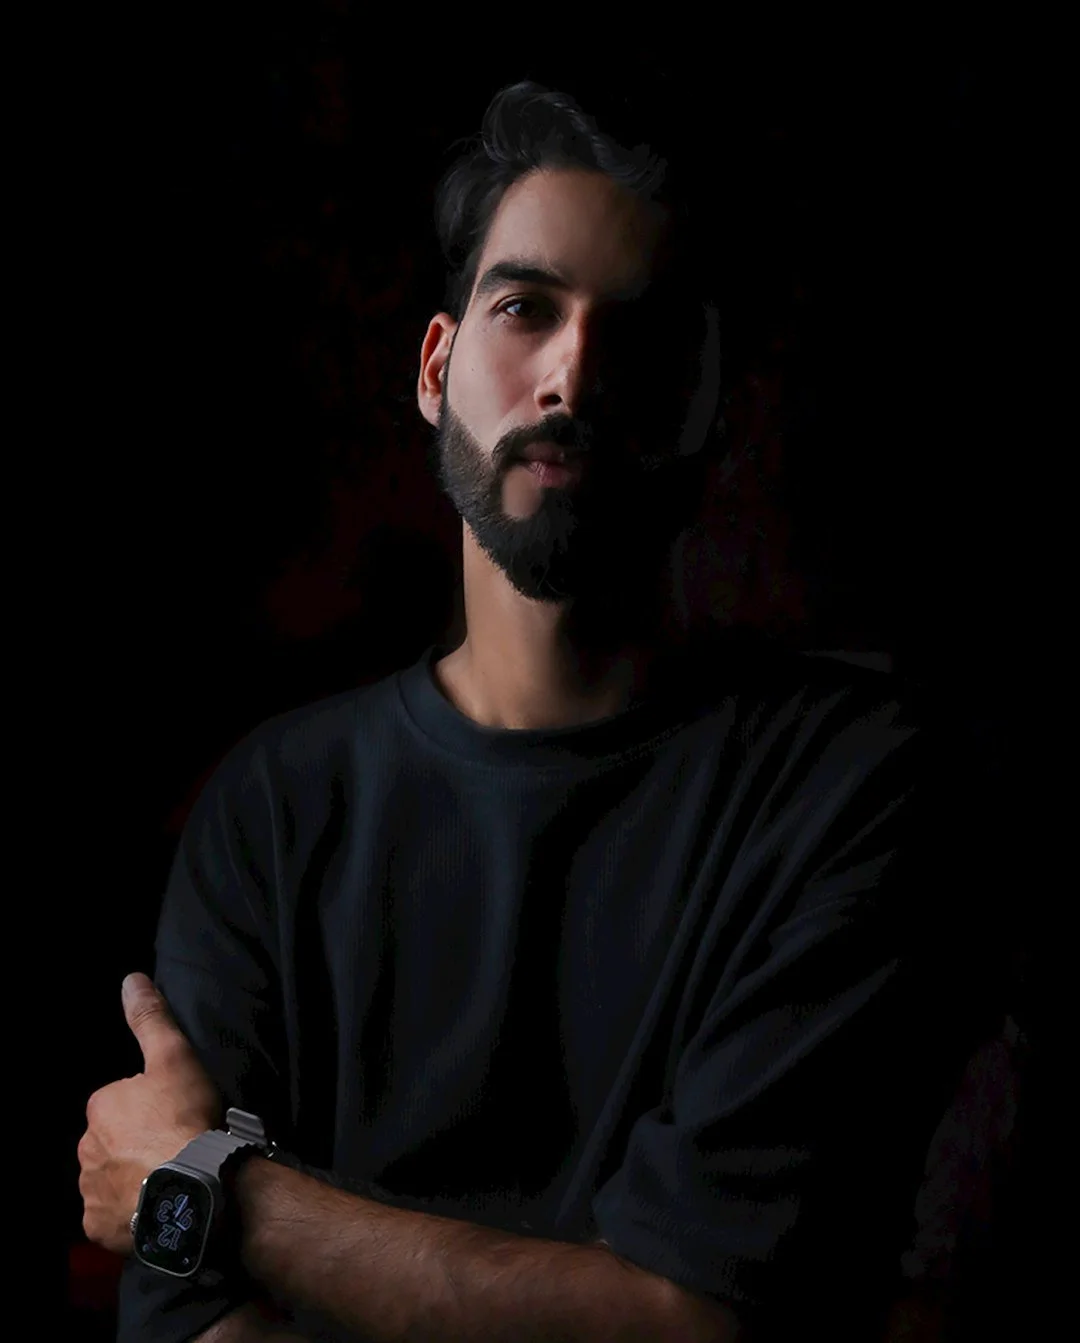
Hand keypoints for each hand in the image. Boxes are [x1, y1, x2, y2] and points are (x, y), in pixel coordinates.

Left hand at [78, 972, 221, 1255]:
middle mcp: (86, 1149)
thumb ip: (151, 1020)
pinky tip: (157, 1208)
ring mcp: (90, 1191)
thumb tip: (131, 979)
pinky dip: (129, 1213)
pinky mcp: (99, 1227)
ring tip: (170, 1180)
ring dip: (133, 1179)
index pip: (122, 1102)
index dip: (151, 1107)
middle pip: (113, 1142)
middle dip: (137, 1144)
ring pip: (111, 1179)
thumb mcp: (175, 1058)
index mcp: (102, 1106)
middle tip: (175, 1148)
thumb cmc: (184, 1118)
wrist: (192, 1189)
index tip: (177, 1114)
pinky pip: (112, 1216)